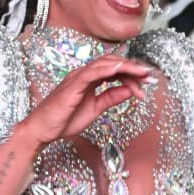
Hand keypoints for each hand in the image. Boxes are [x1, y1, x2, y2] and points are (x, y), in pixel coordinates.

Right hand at [21, 55, 152, 148]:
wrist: (42, 130)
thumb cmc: (64, 120)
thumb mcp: (96, 109)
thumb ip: (111, 97)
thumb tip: (130, 90)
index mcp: (89, 79)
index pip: (115, 70)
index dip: (133, 74)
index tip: (148, 82)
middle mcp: (84, 74)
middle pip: (113, 64)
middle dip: (134, 69)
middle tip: (151, 77)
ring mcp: (77, 77)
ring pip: (105, 65)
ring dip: (126, 68)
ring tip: (142, 74)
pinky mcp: (72, 85)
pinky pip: (91, 72)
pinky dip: (107, 69)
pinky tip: (120, 70)